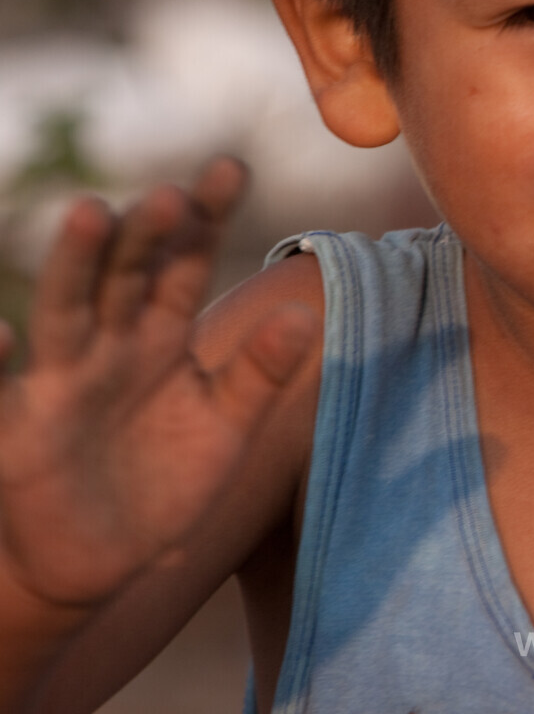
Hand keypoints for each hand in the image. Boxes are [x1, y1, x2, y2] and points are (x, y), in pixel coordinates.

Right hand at [0, 158, 315, 609]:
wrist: (101, 563)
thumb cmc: (167, 485)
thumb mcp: (226, 430)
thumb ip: (259, 374)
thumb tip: (305, 316)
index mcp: (165, 338)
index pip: (186, 264)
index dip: (206, 218)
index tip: (232, 168)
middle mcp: (112, 344)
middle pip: (128, 275)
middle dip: (147, 233)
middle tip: (171, 193)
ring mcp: (62, 381)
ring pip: (67, 309)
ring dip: (76, 263)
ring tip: (93, 213)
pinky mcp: (20, 427)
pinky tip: (2, 331)